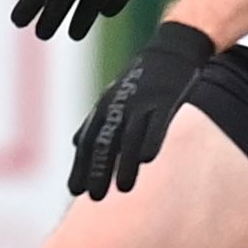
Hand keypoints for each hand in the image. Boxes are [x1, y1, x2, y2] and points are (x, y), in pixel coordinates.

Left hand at [69, 23, 215, 199]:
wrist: (173, 51)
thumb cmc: (142, 81)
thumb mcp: (114, 97)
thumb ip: (96, 121)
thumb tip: (76, 145)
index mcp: (106, 106)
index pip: (90, 140)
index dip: (82, 165)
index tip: (75, 190)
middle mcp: (121, 104)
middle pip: (106, 141)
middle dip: (99, 169)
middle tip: (94, 196)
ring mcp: (144, 101)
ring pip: (131, 135)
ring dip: (126, 163)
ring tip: (124, 188)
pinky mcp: (168, 99)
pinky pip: (158, 121)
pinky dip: (152, 139)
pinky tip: (148, 159)